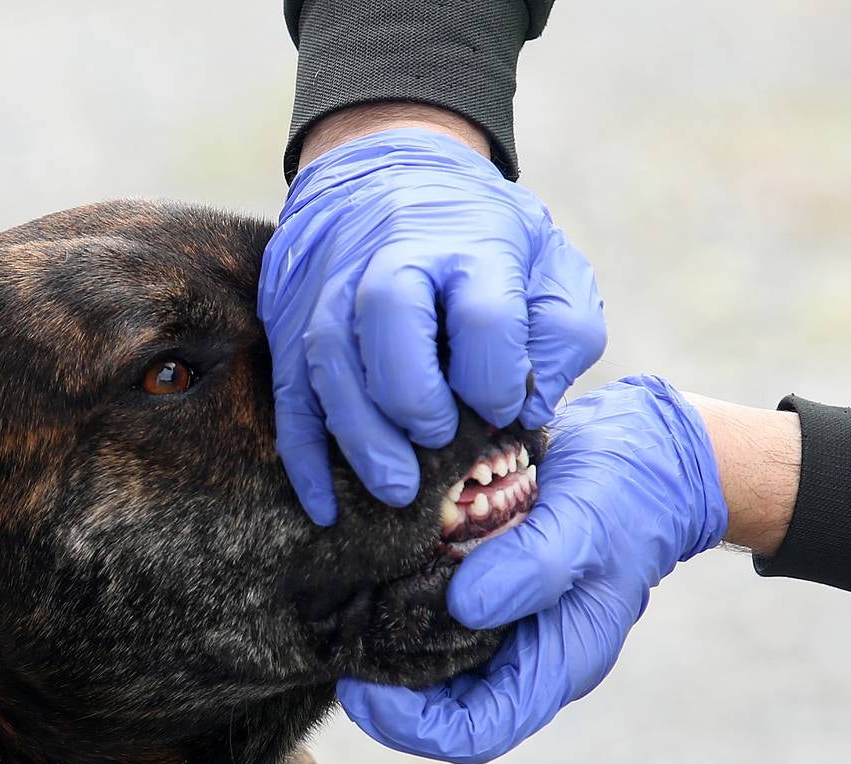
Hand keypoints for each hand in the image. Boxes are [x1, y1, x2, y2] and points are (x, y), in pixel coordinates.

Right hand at [258, 126, 605, 524]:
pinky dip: (304, 455)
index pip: (482, 309)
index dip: (494, 373)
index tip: (502, 407)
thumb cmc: (481, 238)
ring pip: (328, 357)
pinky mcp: (290, 316)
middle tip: (438, 445)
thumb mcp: (547, 260)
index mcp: (470, 240)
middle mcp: (389, 251)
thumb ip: (561, 332)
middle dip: (413, 396)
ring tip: (395, 490)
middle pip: (387, 314)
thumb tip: (531, 407)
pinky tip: (326, 506)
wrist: (388, 170)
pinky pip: (289, 391)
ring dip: (359, 434)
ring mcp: (329, 282)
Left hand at [337, 376, 729, 763]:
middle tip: (336, 635)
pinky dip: (396, 592)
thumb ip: (532, 566)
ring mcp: (502, 619)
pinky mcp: (484, 581)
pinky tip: (371, 561)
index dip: (410, 726)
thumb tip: (462, 606)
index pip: (476, 733)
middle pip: (438, 702)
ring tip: (344, 600)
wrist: (642, 448)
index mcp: (556, 662)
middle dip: (382, 682)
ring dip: (383, 636)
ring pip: (426, 655)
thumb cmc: (626, 490)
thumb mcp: (586, 521)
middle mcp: (522, 652)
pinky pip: (429, 605)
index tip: (360, 688)